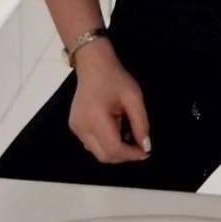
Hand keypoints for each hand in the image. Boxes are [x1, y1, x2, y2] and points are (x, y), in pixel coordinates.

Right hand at [67, 39, 151, 162]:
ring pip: (97, 153)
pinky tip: (115, 131)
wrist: (93, 65)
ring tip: (127, 135)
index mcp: (95, 118)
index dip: (131, 154)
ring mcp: (76, 128)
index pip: (114, 148)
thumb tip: (145, 146)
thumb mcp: (134, 98)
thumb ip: (141, 123)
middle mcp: (82, 127)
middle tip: (139, 146)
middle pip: (104, 156)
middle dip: (124, 155)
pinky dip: (106, 145)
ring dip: (115, 151)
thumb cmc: (115, 78)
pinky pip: (91, 144)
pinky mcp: (75, 127)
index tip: (145, 151)